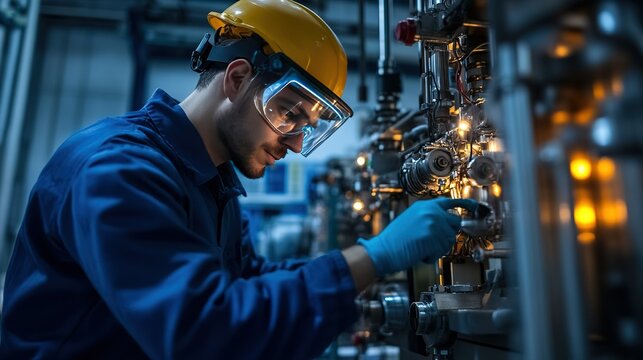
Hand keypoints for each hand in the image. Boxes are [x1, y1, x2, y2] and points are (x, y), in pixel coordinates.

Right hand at [358, 198, 477, 275]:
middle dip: (447, 235)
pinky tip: (419, 253)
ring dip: (437, 248)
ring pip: (449, 240)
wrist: (383, 250)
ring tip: (421, 247)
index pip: (450, 202)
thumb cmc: (394, 239)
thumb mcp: (411, 219)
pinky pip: (442, 250)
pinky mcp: (432, 236)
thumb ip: (429, 218)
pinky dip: (432, 256)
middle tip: (432, 242)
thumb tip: (447, 225)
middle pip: (455, 223)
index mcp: (425, 205)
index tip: (474, 208)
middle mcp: (431, 211)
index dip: (465, 205)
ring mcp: (433, 223)